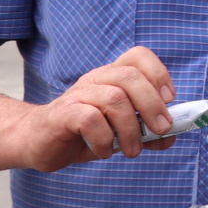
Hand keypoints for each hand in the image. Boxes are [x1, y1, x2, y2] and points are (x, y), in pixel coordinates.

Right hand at [8, 46, 177, 171]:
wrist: (36, 142)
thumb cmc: (82, 133)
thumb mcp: (119, 132)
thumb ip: (146, 133)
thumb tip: (172, 137)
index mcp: (111, 77)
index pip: (138, 56)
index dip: (159, 73)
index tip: (170, 100)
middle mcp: (95, 79)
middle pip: (130, 76)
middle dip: (152, 105)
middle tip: (161, 130)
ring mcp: (77, 94)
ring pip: (114, 99)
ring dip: (130, 129)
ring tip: (131, 151)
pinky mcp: (62, 113)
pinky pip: (91, 119)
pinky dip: (104, 139)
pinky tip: (104, 152)